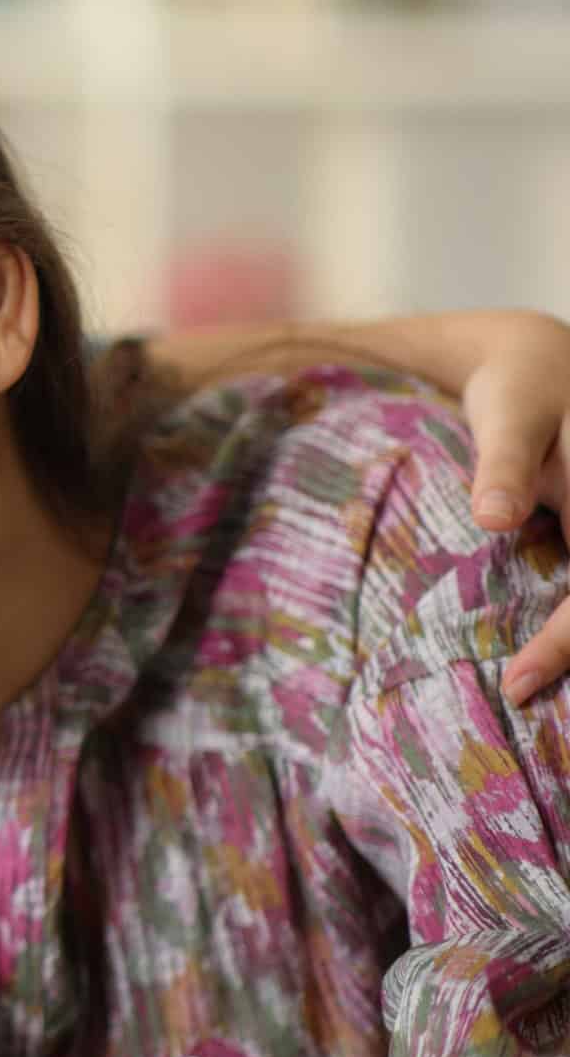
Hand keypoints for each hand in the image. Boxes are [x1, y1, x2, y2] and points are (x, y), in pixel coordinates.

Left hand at [452, 311, 569, 703]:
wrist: (543, 359)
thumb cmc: (520, 391)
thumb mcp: (510, 416)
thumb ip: (502, 466)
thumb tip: (494, 518)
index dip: (566, 641)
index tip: (517, 684)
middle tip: (522, 696)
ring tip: (542, 698)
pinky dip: (567, 621)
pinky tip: (551, 655)